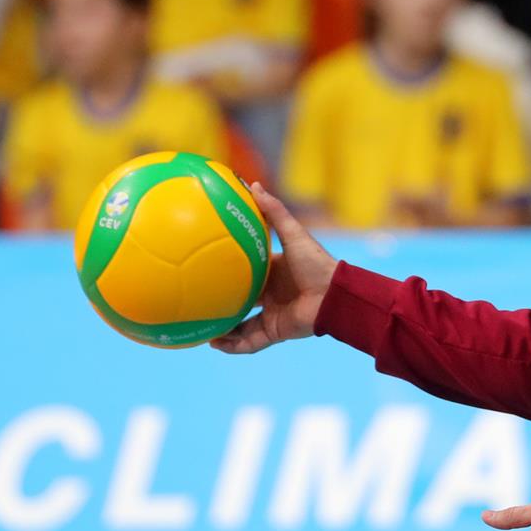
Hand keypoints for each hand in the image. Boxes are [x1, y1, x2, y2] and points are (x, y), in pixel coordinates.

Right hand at [210, 181, 337, 353]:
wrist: (334, 295)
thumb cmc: (316, 263)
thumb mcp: (293, 234)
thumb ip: (274, 211)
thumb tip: (253, 184)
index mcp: (272, 271)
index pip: (246, 271)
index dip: (228, 270)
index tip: (206, 266)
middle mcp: (271, 294)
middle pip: (240, 300)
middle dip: (220, 302)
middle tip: (196, 300)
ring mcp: (272, 314)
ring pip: (240, 326)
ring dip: (222, 330)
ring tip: (200, 330)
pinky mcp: (275, 332)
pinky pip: (250, 343)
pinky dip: (233, 346)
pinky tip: (215, 344)